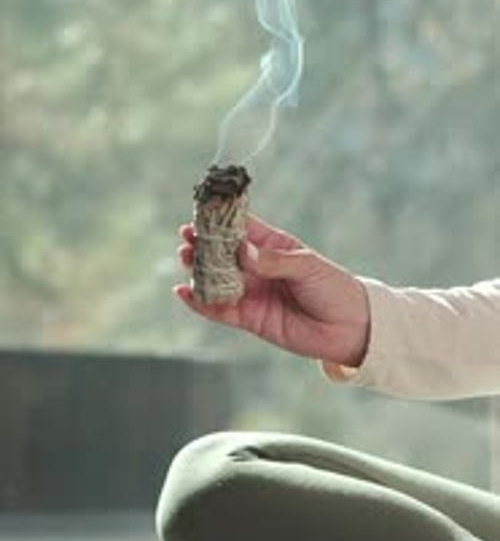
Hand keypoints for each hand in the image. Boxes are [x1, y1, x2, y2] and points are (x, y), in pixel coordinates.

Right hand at [175, 214, 369, 367]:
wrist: (349, 328)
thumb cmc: (333, 288)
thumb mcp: (307, 267)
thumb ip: (273, 261)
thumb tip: (242, 251)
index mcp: (273, 246)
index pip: (242, 228)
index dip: (221, 220)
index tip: (201, 212)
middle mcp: (258, 268)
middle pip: (223, 253)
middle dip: (203, 244)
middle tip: (186, 237)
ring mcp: (252, 292)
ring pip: (217, 280)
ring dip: (198, 270)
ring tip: (184, 258)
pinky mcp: (249, 318)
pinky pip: (219, 309)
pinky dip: (200, 302)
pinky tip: (184, 292)